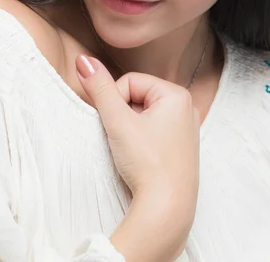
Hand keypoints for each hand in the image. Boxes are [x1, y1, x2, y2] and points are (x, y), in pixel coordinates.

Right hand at [75, 54, 200, 215]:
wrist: (167, 208)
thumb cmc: (146, 163)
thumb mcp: (118, 121)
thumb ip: (99, 88)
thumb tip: (83, 60)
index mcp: (177, 94)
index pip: (130, 81)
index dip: (114, 101)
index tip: (114, 125)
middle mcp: (187, 107)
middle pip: (138, 97)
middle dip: (123, 115)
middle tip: (122, 139)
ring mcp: (186, 129)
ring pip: (144, 115)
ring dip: (130, 128)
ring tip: (131, 151)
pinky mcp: (182, 148)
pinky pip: (154, 131)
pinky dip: (141, 140)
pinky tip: (140, 158)